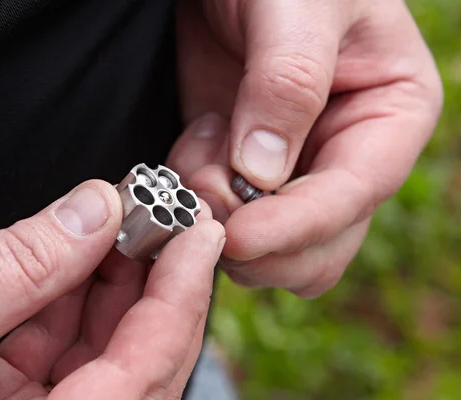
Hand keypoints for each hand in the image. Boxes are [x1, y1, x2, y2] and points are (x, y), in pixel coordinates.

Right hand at [0, 180, 224, 398]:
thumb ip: (14, 264)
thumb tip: (96, 207)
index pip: (144, 374)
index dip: (180, 297)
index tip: (203, 233)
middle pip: (136, 368)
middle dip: (155, 288)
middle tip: (171, 219)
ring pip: (103, 358)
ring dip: (115, 288)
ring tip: (129, 225)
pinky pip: (63, 357)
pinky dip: (73, 303)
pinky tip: (82, 254)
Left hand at [168, 0, 442, 297]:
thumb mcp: (299, 8)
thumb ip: (288, 84)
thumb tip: (262, 173)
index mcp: (389, 117)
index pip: (353, 197)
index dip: (297, 227)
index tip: (240, 237)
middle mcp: (344, 155)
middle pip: (316, 248)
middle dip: (257, 240)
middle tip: (207, 197)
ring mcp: (291, 168)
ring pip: (267, 248)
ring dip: (220, 219)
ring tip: (200, 152)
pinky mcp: (241, 168)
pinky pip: (222, 215)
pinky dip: (196, 194)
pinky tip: (195, 140)